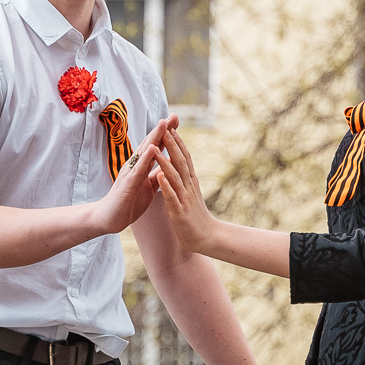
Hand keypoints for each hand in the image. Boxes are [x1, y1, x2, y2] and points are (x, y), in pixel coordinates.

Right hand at [92, 114, 175, 234]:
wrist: (109, 218)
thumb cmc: (129, 201)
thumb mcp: (147, 186)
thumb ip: (156, 173)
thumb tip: (169, 163)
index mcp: (141, 166)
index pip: (156, 146)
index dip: (166, 133)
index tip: (177, 119)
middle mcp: (135, 166)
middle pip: (150, 143)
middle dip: (162, 130)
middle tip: (174, 115)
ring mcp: (130, 173)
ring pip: (144, 152)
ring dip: (154, 138)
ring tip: (164, 123)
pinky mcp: (127, 184)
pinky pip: (137, 170)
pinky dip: (145, 159)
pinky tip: (152, 149)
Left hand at [148, 126, 219, 254]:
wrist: (208, 238)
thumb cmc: (196, 217)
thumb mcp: (190, 194)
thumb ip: (185, 180)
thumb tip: (180, 166)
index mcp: (190, 182)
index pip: (184, 158)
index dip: (177, 142)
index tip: (169, 126)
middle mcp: (189, 187)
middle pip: (180, 162)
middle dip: (171, 144)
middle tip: (164, 127)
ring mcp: (185, 198)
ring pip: (174, 176)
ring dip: (164, 161)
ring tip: (156, 147)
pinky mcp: (180, 212)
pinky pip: (171, 196)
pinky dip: (165, 185)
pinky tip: (158, 175)